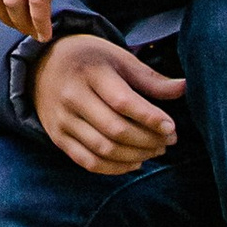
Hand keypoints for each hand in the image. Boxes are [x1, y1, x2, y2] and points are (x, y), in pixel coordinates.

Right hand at [32, 31, 184, 175]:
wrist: (42, 64)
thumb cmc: (90, 59)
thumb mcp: (117, 58)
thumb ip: (149, 78)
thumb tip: (184, 88)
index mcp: (90, 71)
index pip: (122, 101)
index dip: (150, 118)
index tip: (171, 127)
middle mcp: (71, 96)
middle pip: (115, 130)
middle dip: (148, 140)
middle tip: (168, 141)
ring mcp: (62, 119)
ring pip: (103, 150)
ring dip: (136, 156)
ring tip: (155, 150)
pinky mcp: (57, 137)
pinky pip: (88, 162)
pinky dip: (116, 168)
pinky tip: (134, 161)